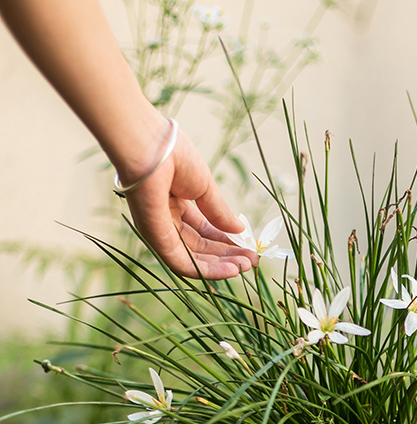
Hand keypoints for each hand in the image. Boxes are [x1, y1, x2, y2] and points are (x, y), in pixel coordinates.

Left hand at [121, 129, 258, 279]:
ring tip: (247, 266)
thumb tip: (239, 230)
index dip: (228, 240)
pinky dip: (209, 271)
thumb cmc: (174, 156)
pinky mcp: (157, 240)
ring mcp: (160, 232)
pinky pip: (184, 264)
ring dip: (222, 266)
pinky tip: (231, 270)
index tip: (249, 246)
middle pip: (201, 247)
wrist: (151, 147)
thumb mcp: (205, 187)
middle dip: (228, 255)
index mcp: (176, 204)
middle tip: (252, 260)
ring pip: (195, 259)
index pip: (205, 231)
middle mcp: (167, 221)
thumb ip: (220, 212)